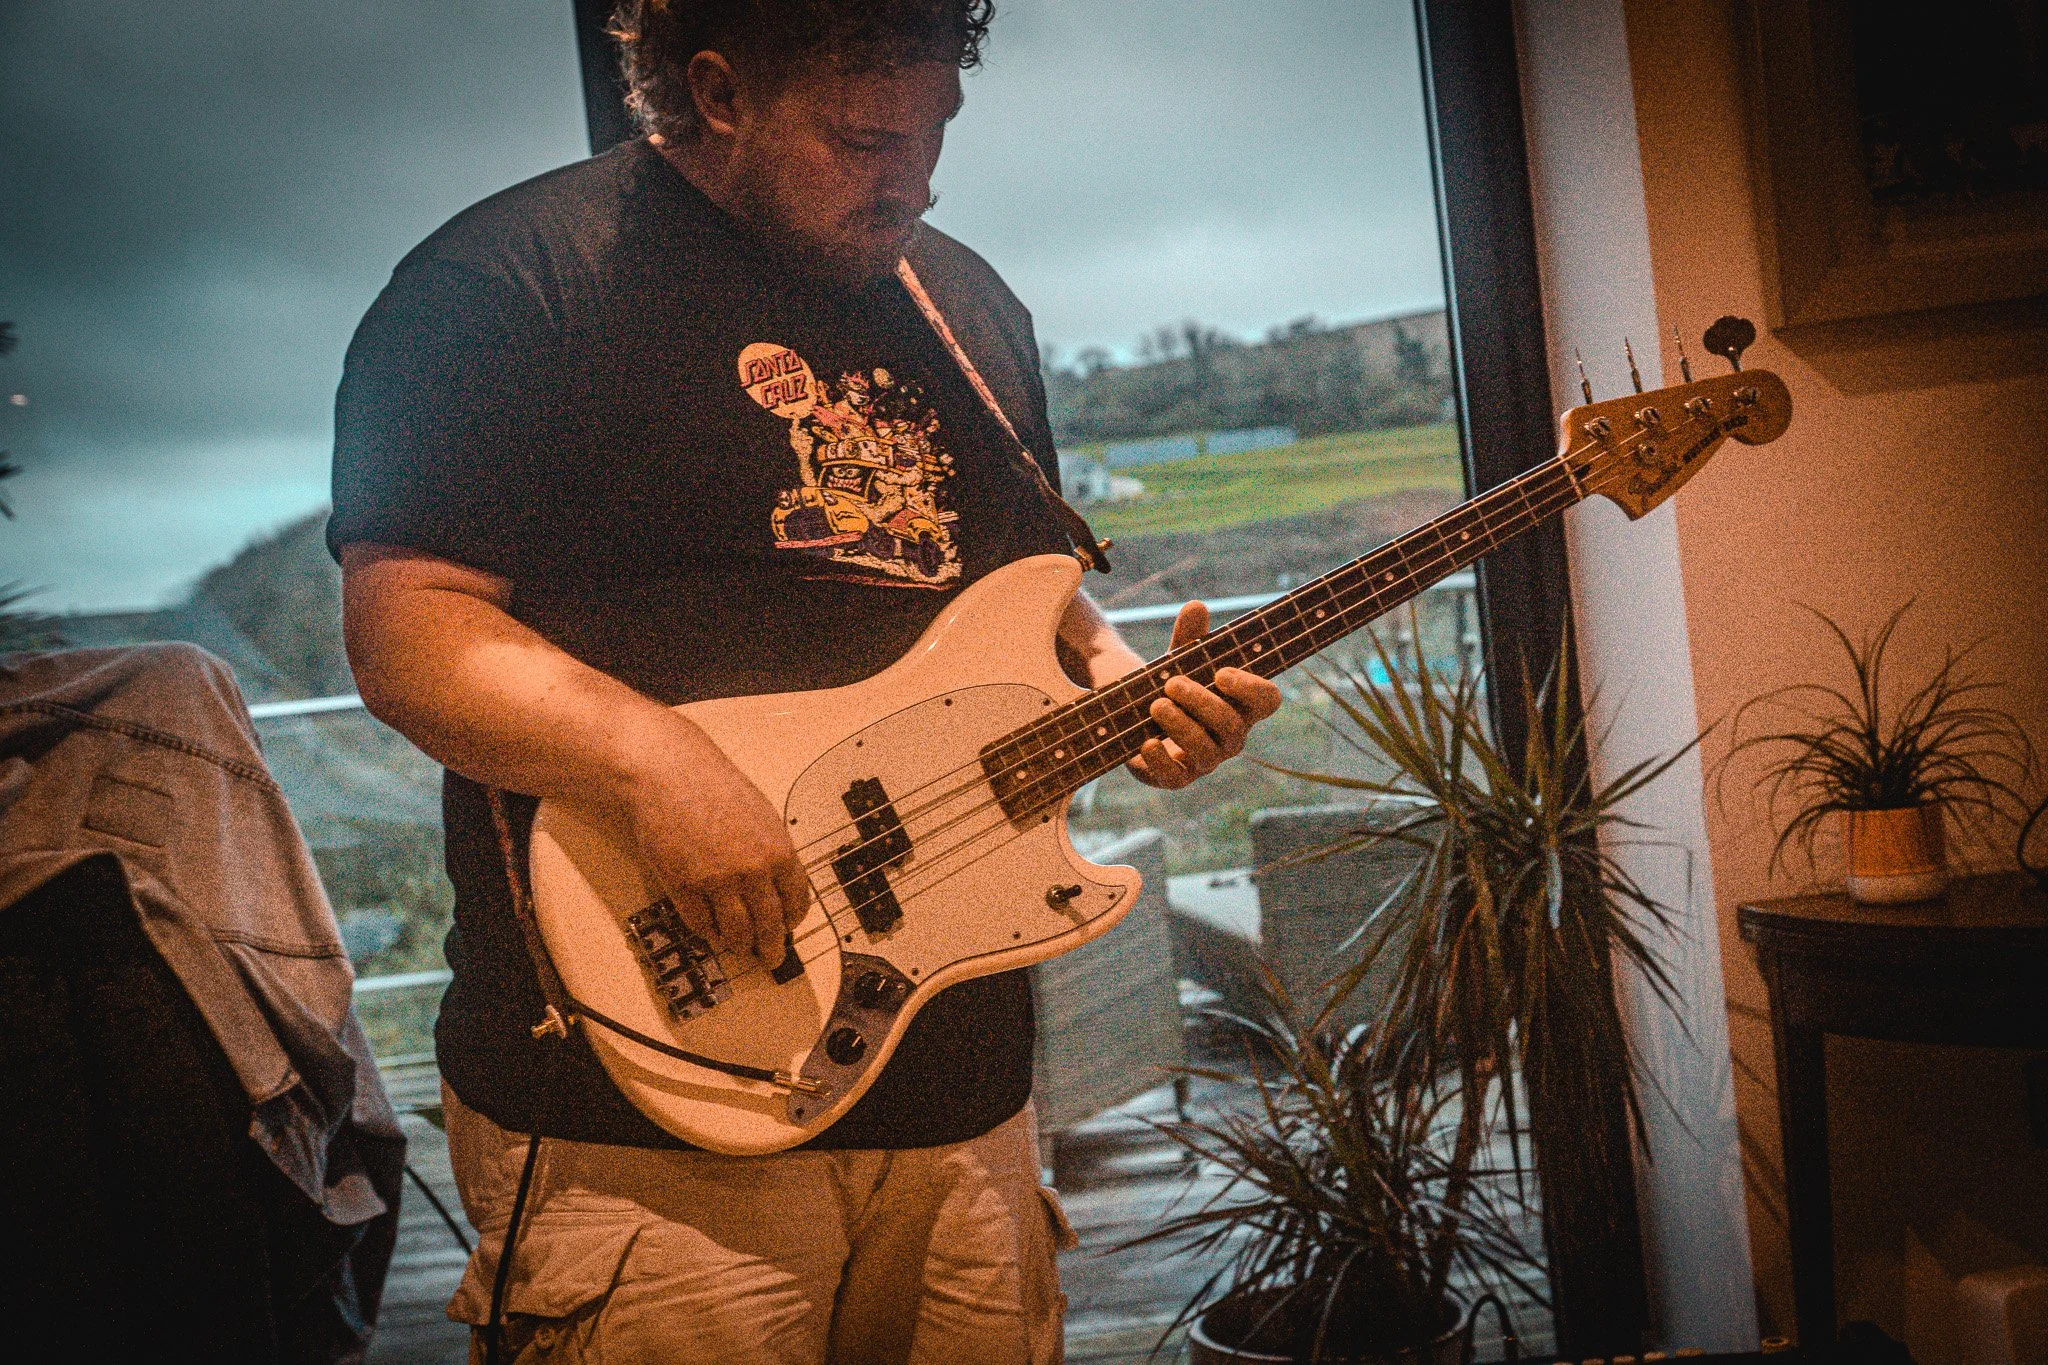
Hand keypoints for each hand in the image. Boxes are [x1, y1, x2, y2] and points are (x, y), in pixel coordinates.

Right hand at [606, 723, 812, 970]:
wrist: (669, 774)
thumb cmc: (714, 787)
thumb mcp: (761, 814)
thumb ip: (771, 851)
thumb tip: (777, 885)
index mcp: (778, 851)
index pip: (796, 901)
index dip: (793, 920)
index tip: (788, 927)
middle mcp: (752, 872)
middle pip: (769, 925)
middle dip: (771, 947)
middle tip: (771, 957)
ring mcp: (717, 883)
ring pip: (736, 933)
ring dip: (740, 945)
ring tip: (740, 947)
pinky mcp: (684, 888)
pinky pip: (702, 925)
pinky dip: (709, 933)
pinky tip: (712, 932)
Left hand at [1126, 601, 1282, 789]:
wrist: (1135, 714)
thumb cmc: (1171, 686)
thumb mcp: (1177, 658)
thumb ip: (1188, 636)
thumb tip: (1196, 606)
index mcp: (1240, 705)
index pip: (1268, 701)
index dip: (1251, 688)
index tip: (1222, 672)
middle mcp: (1229, 736)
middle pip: (1233, 726)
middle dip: (1203, 702)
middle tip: (1171, 682)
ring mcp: (1205, 760)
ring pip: (1207, 752)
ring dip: (1182, 726)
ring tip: (1156, 704)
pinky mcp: (1176, 777)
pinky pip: (1176, 778)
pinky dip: (1160, 761)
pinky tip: (1145, 743)